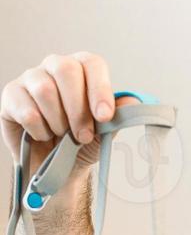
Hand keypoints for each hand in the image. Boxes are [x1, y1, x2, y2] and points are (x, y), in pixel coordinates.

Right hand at [0, 50, 138, 174]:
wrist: (58, 170)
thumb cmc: (80, 145)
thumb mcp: (104, 133)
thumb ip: (118, 116)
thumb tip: (134, 103)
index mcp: (81, 71)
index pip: (91, 64)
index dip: (99, 89)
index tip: (104, 117)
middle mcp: (54, 68)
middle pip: (66, 70)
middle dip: (78, 109)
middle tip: (83, 136)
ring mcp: (30, 79)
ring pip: (44, 90)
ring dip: (58, 122)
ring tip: (62, 137)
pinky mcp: (11, 96)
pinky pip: (27, 109)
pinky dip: (39, 130)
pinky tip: (43, 136)